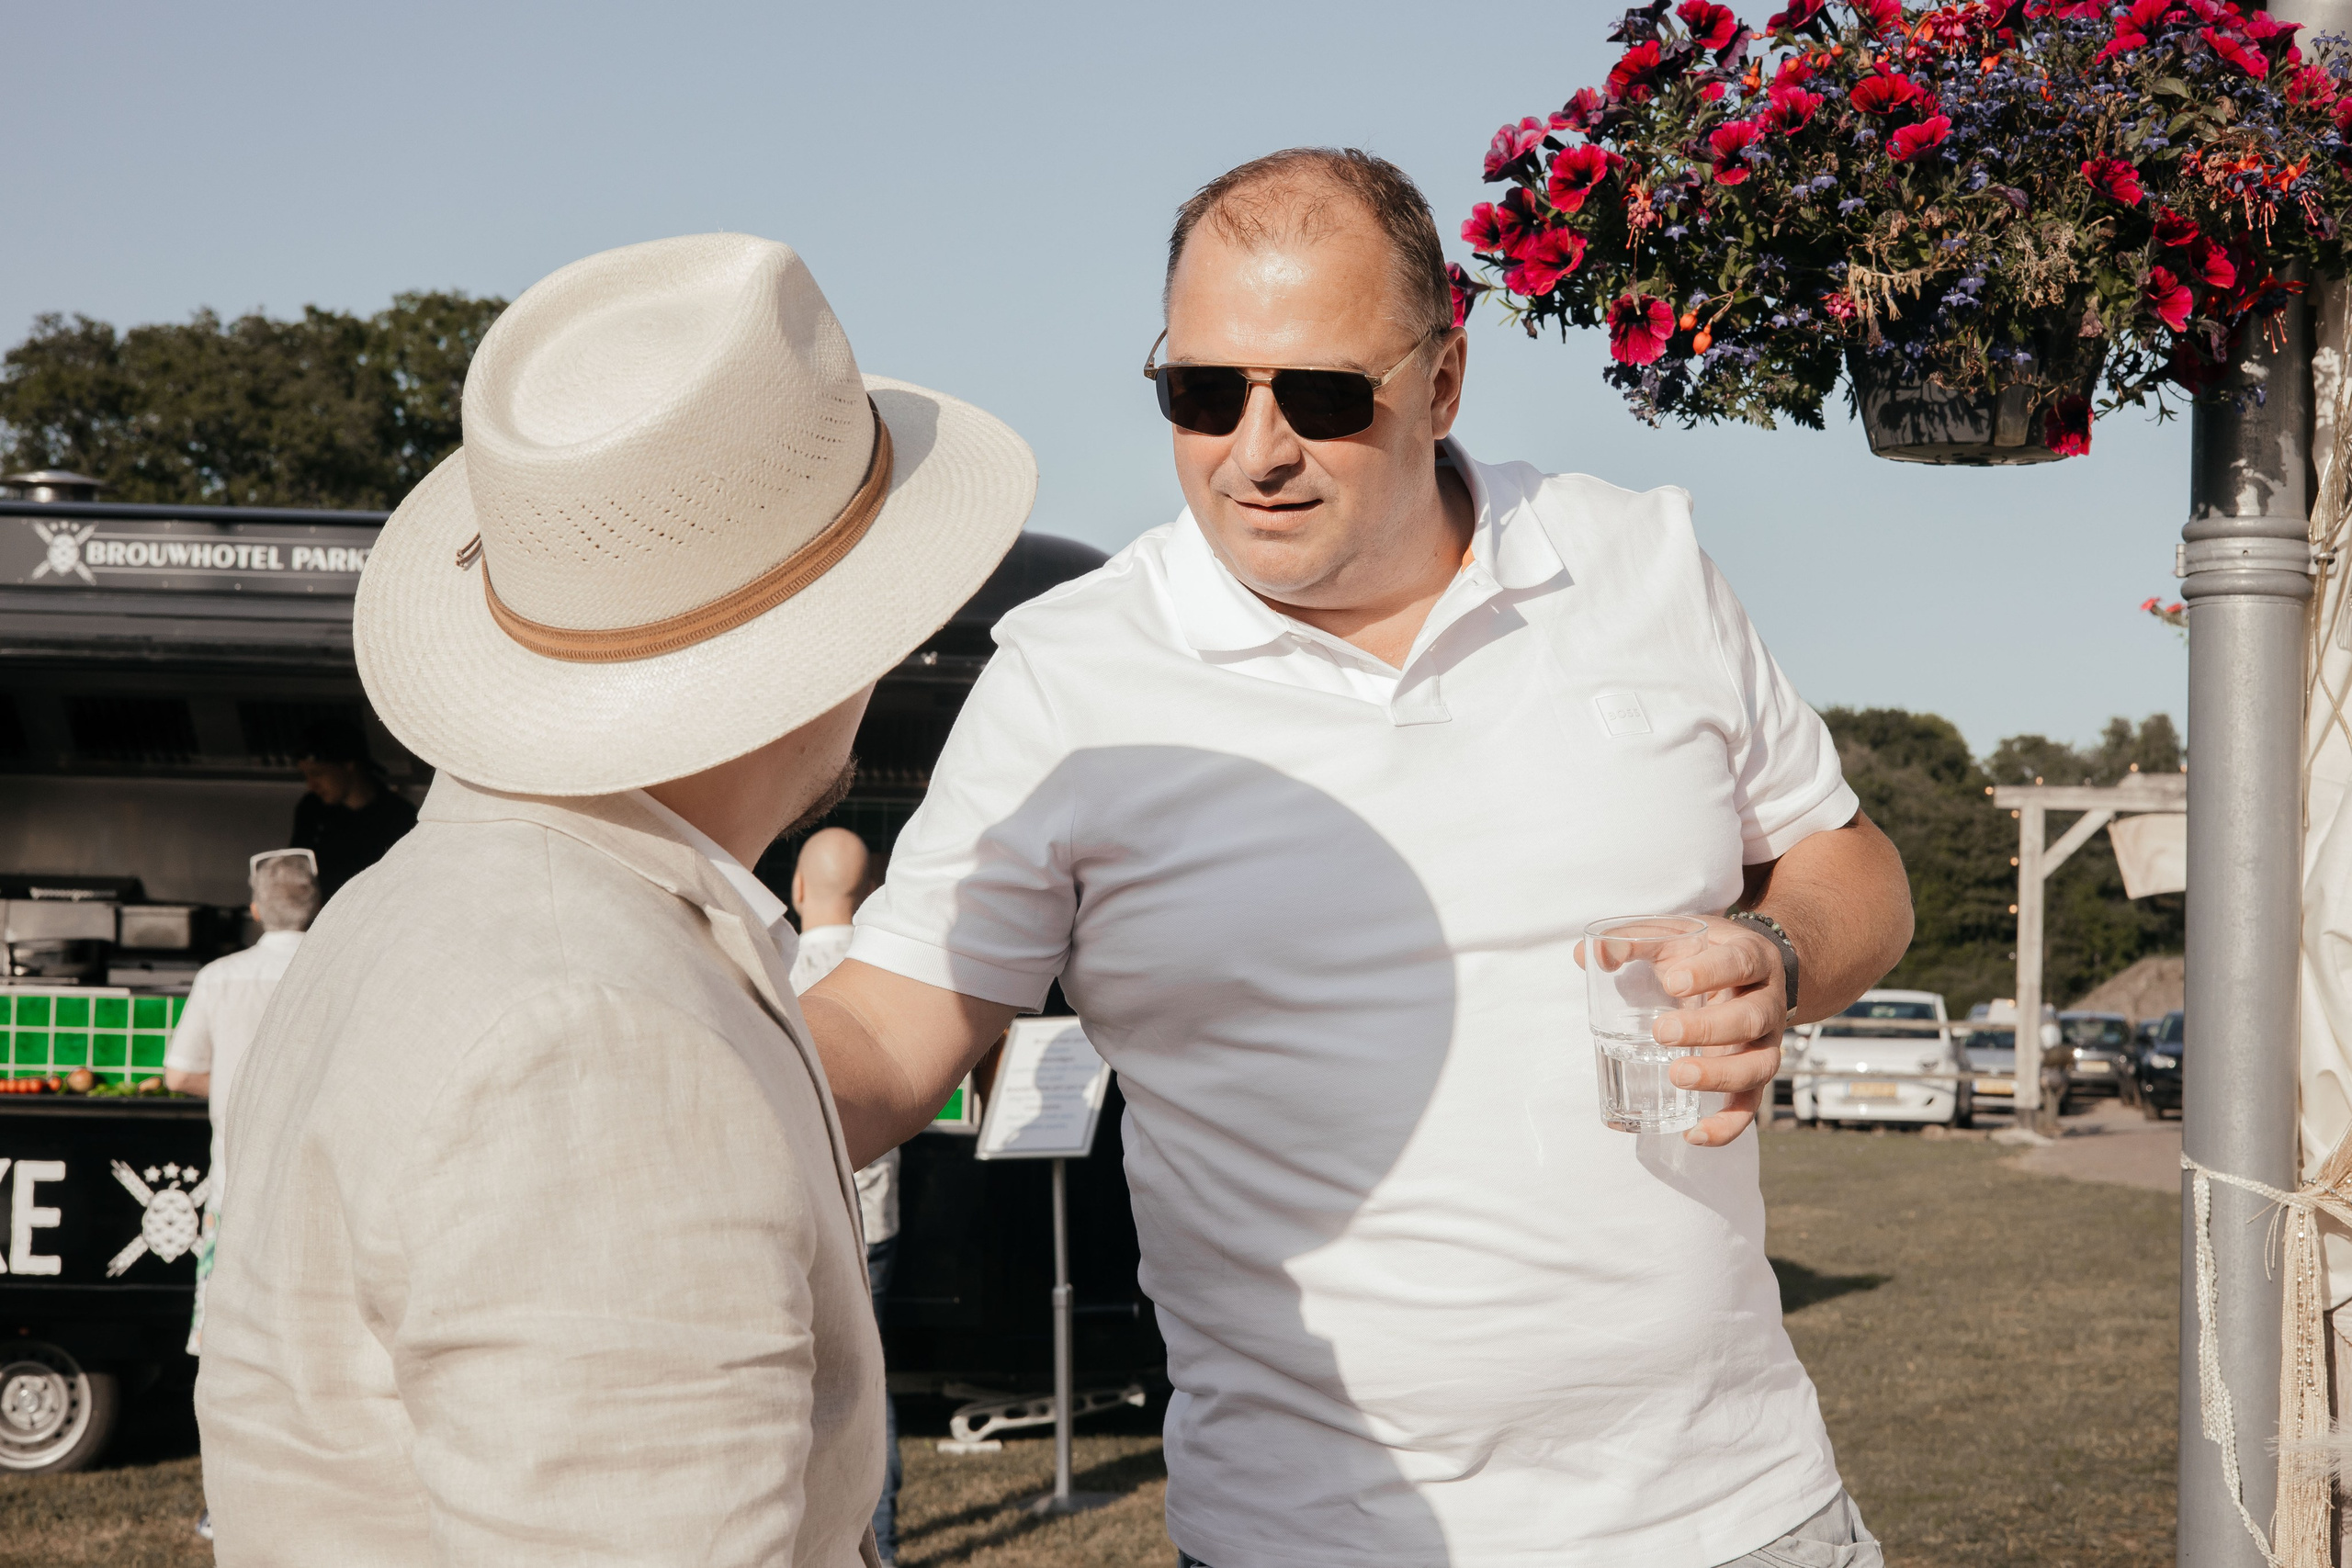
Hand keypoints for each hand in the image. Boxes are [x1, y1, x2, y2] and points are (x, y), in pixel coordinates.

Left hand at [1575, 915, 1787, 1147]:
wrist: (1750, 968)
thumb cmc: (1702, 952)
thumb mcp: (1674, 935)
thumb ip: (1632, 939)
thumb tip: (1585, 954)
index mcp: (1751, 957)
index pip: (1740, 963)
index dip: (1710, 973)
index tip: (1673, 982)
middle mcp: (1767, 1002)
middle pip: (1751, 1018)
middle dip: (1708, 1028)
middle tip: (1662, 1032)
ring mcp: (1766, 1042)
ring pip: (1759, 1065)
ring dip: (1720, 1076)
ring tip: (1677, 1076)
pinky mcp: (1754, 1074)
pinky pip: (1750, 1105)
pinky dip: (1728, 1125)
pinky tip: (1694, 1134)